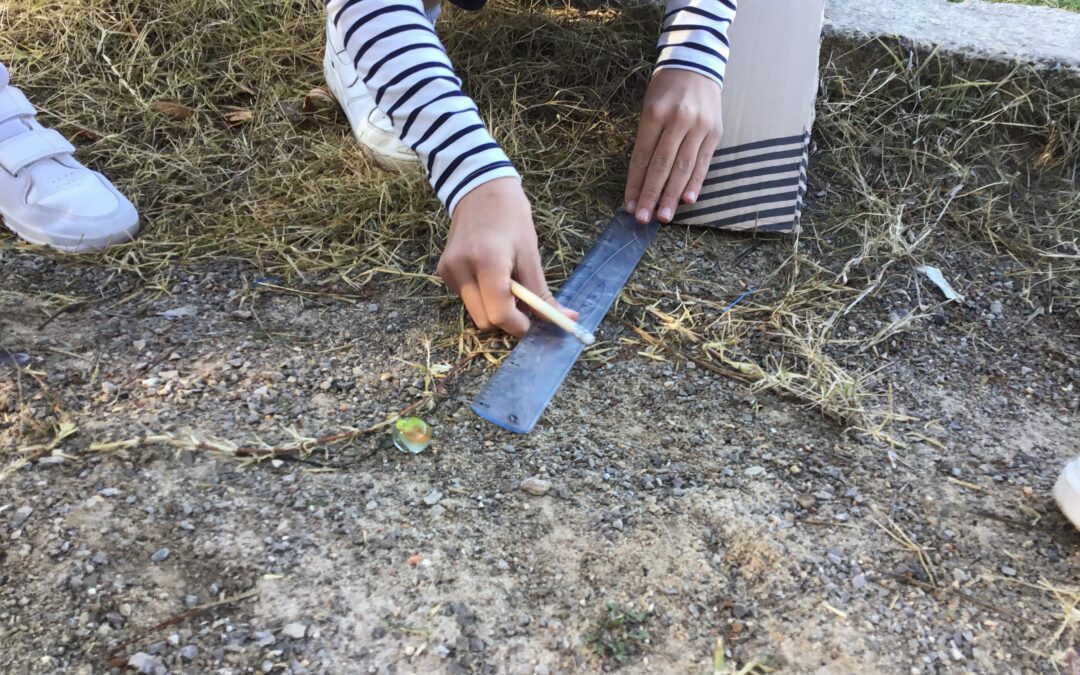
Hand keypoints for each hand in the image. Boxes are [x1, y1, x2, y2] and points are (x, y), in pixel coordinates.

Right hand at [438, 178, 577, 336]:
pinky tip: (490, 275)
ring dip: (494, 309)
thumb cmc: (511, 217)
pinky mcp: (443, 272)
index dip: (519, 325)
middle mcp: (461, 270)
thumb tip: (566, 320)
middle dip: (507, 320)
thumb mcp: (530, 254)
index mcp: (487, 262)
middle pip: (485, 321)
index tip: (534, 321)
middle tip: (524, 304)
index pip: (499, 314)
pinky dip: (482, 297)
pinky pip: (466, 299)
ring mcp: (448, 272)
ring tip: (507, 285)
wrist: (479, 189)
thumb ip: (542, 293)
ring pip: (475, 312)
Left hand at [624, 68, 722, 223]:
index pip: (642, 156)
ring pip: (683, 167)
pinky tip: (688, 200)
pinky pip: (703, 161)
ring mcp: (699, 126)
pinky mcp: (715, 131)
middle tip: (643, 218)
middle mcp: (678, 119)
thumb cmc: (666, 90)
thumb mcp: (649, 107)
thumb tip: (641, 179)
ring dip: (672, 195)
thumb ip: (647, 140)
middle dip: (651, 194)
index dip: (635, 183)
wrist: (697, 63)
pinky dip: (695, 182)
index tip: (629, 206)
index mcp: (655, 113)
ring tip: (663, 217)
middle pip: (662, 165)